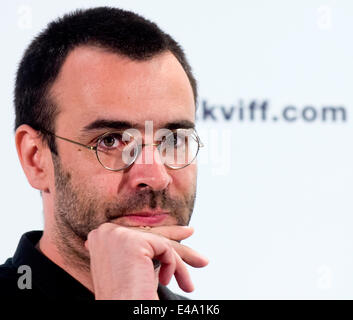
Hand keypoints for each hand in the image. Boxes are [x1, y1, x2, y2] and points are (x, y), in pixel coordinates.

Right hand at [85, 223, 207, 299]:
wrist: (123, 310)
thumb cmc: (127, 297)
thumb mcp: (136, 267)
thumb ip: (146, 251)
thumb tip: (165, 246)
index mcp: (101, 238)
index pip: (137, 231)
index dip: (160, 232)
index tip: (183, 231)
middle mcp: (105, 233)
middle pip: (149, 233)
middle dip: (175, 236)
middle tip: (191, 232)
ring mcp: (117, 235)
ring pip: (160, 241)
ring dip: (177, 263)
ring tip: (188, 285)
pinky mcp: (132, 241)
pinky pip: (165, 247)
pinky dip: (172, 265)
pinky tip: (166, 281)